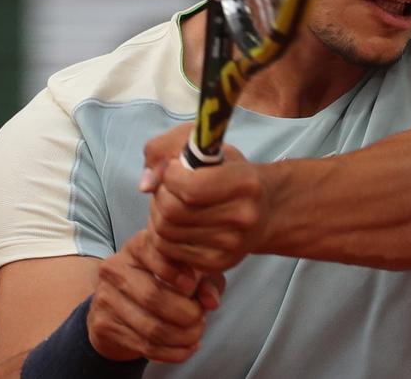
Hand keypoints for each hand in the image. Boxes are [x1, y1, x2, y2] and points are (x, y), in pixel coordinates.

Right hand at [87, 229, 225, 362]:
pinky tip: (185, 348)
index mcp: (138, 246)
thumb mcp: (190, 273)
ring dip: (182, 337)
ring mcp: (106, 297)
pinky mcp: (104, 324)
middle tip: (200, 318)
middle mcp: (116, 268)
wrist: (119, 305)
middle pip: (153, 296)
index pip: (155, 254)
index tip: (191, 285)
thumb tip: (210, 302)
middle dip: (187, 314)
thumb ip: (206, 281)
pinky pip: (145, 346)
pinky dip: (173, 352)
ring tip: (195, 335)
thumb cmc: (163, 282)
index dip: (175, 272)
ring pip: (151, 327)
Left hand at [141, 124, 271, 271]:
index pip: (190, 187)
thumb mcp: (207, 146)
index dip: (170, 176)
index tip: (174, 169)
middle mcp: (242, 217)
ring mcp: (231, 245)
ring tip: (170, 202)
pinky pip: (168, 249)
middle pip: (173, 211)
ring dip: (157, 213)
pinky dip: (161, 233)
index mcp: (245, 183)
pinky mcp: (217, 263)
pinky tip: (173, 221)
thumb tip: (146, 184)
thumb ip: (167, 149)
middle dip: (160, 194)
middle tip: (168, 186)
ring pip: (165, 231)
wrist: (264, 209)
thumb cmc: (231, 173)